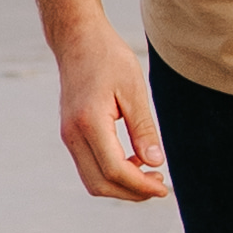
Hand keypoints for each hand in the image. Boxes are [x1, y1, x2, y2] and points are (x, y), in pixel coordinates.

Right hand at [52, 19, 168, 199]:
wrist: (78, 39)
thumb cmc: (108, 57)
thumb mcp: (133, 88)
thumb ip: (144, 128)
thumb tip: (156, 163)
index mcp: (89, 122)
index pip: (114, 169)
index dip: (140, 185)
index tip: (164, 187)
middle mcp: (72, 134)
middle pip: (100, 184)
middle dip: (131, 192)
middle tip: (160, 185)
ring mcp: (68, 135)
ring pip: (92, 180)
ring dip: (120, 185)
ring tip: (150, 175)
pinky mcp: (70, 134)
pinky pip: (88, 166)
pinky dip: (110, 173)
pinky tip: (133, 160)